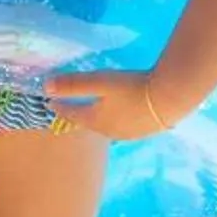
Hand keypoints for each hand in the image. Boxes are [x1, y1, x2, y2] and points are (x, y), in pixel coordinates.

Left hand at [45, 70, 183, 140]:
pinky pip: (123, 126)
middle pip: (89, 123)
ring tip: (95, 111)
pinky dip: (116, 119)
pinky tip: (122, 114)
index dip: (60, 107)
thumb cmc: (133, 88)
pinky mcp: (145, 131)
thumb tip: (45, 87)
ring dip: (99, 118)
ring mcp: (129, 134)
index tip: (50, 103)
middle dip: (79, 115)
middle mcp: (110, 132)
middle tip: (71, 108)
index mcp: (96, 121)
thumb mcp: (100, 82)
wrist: (171, 98)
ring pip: (107, 126)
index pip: (72, 114)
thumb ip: (73, 85)